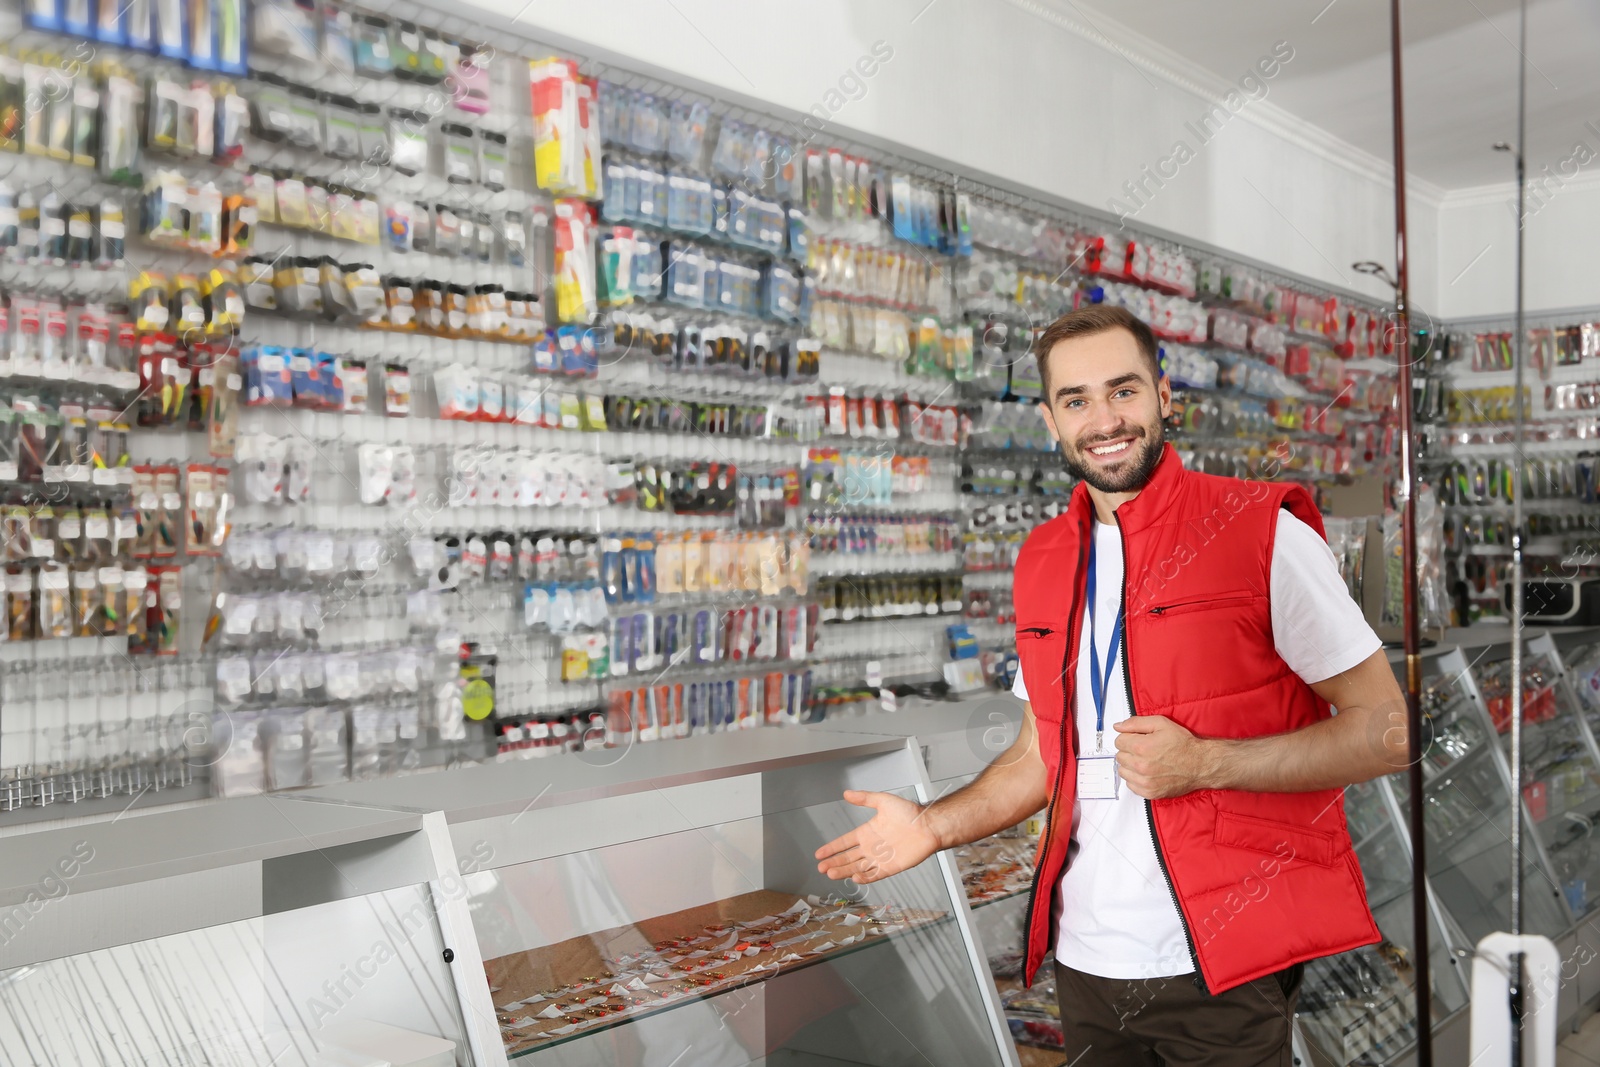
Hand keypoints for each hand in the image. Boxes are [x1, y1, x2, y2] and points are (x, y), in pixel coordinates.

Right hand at [814, 790, 939, 883]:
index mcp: (867, 832)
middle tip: (821, 868)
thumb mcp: (883, 801)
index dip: (831, 848)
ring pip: (857, 868)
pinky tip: (854, 879)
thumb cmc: (909, 813)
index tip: (819, 854)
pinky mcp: (891, 867)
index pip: (844, 842)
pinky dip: (864, 878)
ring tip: (831, 874)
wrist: (928, 826)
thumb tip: (847, 793)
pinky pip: (874, 875)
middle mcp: (871, 847)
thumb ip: (865, 798)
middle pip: (848, 858)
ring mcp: (880, 858)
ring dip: (844, 871)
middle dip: (834, 863)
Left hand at [1112, 716, 1216, 798]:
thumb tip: (1117, 727)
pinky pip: (1130, 785)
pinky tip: (1148, 773)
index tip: (1139, 739)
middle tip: (1144, 750)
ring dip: (1131, 766)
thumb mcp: (1161, 724)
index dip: (1129, 738)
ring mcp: (1145, 782)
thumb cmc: (1182, 743)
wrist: (1200, 764)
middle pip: (1120, 756)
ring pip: (1123, 771)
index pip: (1119, 741)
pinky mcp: (1149, 792)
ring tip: (1146, 761)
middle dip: (1129, 751)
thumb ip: (1136, 723)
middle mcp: (1141, 766)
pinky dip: (1136, 779)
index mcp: (1141, 747)